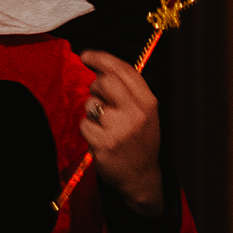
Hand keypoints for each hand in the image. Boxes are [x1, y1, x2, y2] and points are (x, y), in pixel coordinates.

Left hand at [79, 50, 163, 216]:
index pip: (124, 70)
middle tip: (98, 96)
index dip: (102, 58)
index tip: (87, 55)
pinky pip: (84, 124)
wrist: (142, 178)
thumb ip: (129, 91)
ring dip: (91, 111)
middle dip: (95, 85)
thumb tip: (100, 70)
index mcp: (148, 102)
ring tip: (104, 124)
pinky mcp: (104, 144)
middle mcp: (136, 113)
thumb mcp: (145, 113)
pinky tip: (99, 137)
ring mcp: (120, 129)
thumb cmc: (140, 141)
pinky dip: (87, 129)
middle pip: (105, 82)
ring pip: (91, 104)